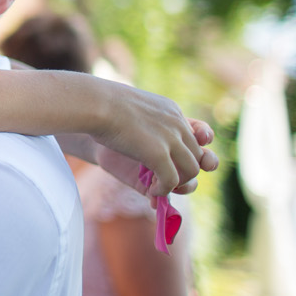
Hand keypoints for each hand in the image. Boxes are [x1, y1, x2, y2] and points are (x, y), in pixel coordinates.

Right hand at [89, 82, 215, 195]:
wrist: (94, 104)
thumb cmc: (103, 106)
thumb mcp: (131, 113)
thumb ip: (144, 128)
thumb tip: (145, 146)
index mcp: (173, 112)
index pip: (201, 134)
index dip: (199, 149)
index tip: (187, 157)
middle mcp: (178, 125)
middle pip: (199, 156)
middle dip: (184, 173)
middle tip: (163, 178)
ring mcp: (171, 139)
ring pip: (192, 171)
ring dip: (178, 184)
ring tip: (158, 186)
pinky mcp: (159, 153)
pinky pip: (172, 180)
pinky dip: (163, 191)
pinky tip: (151, 191)